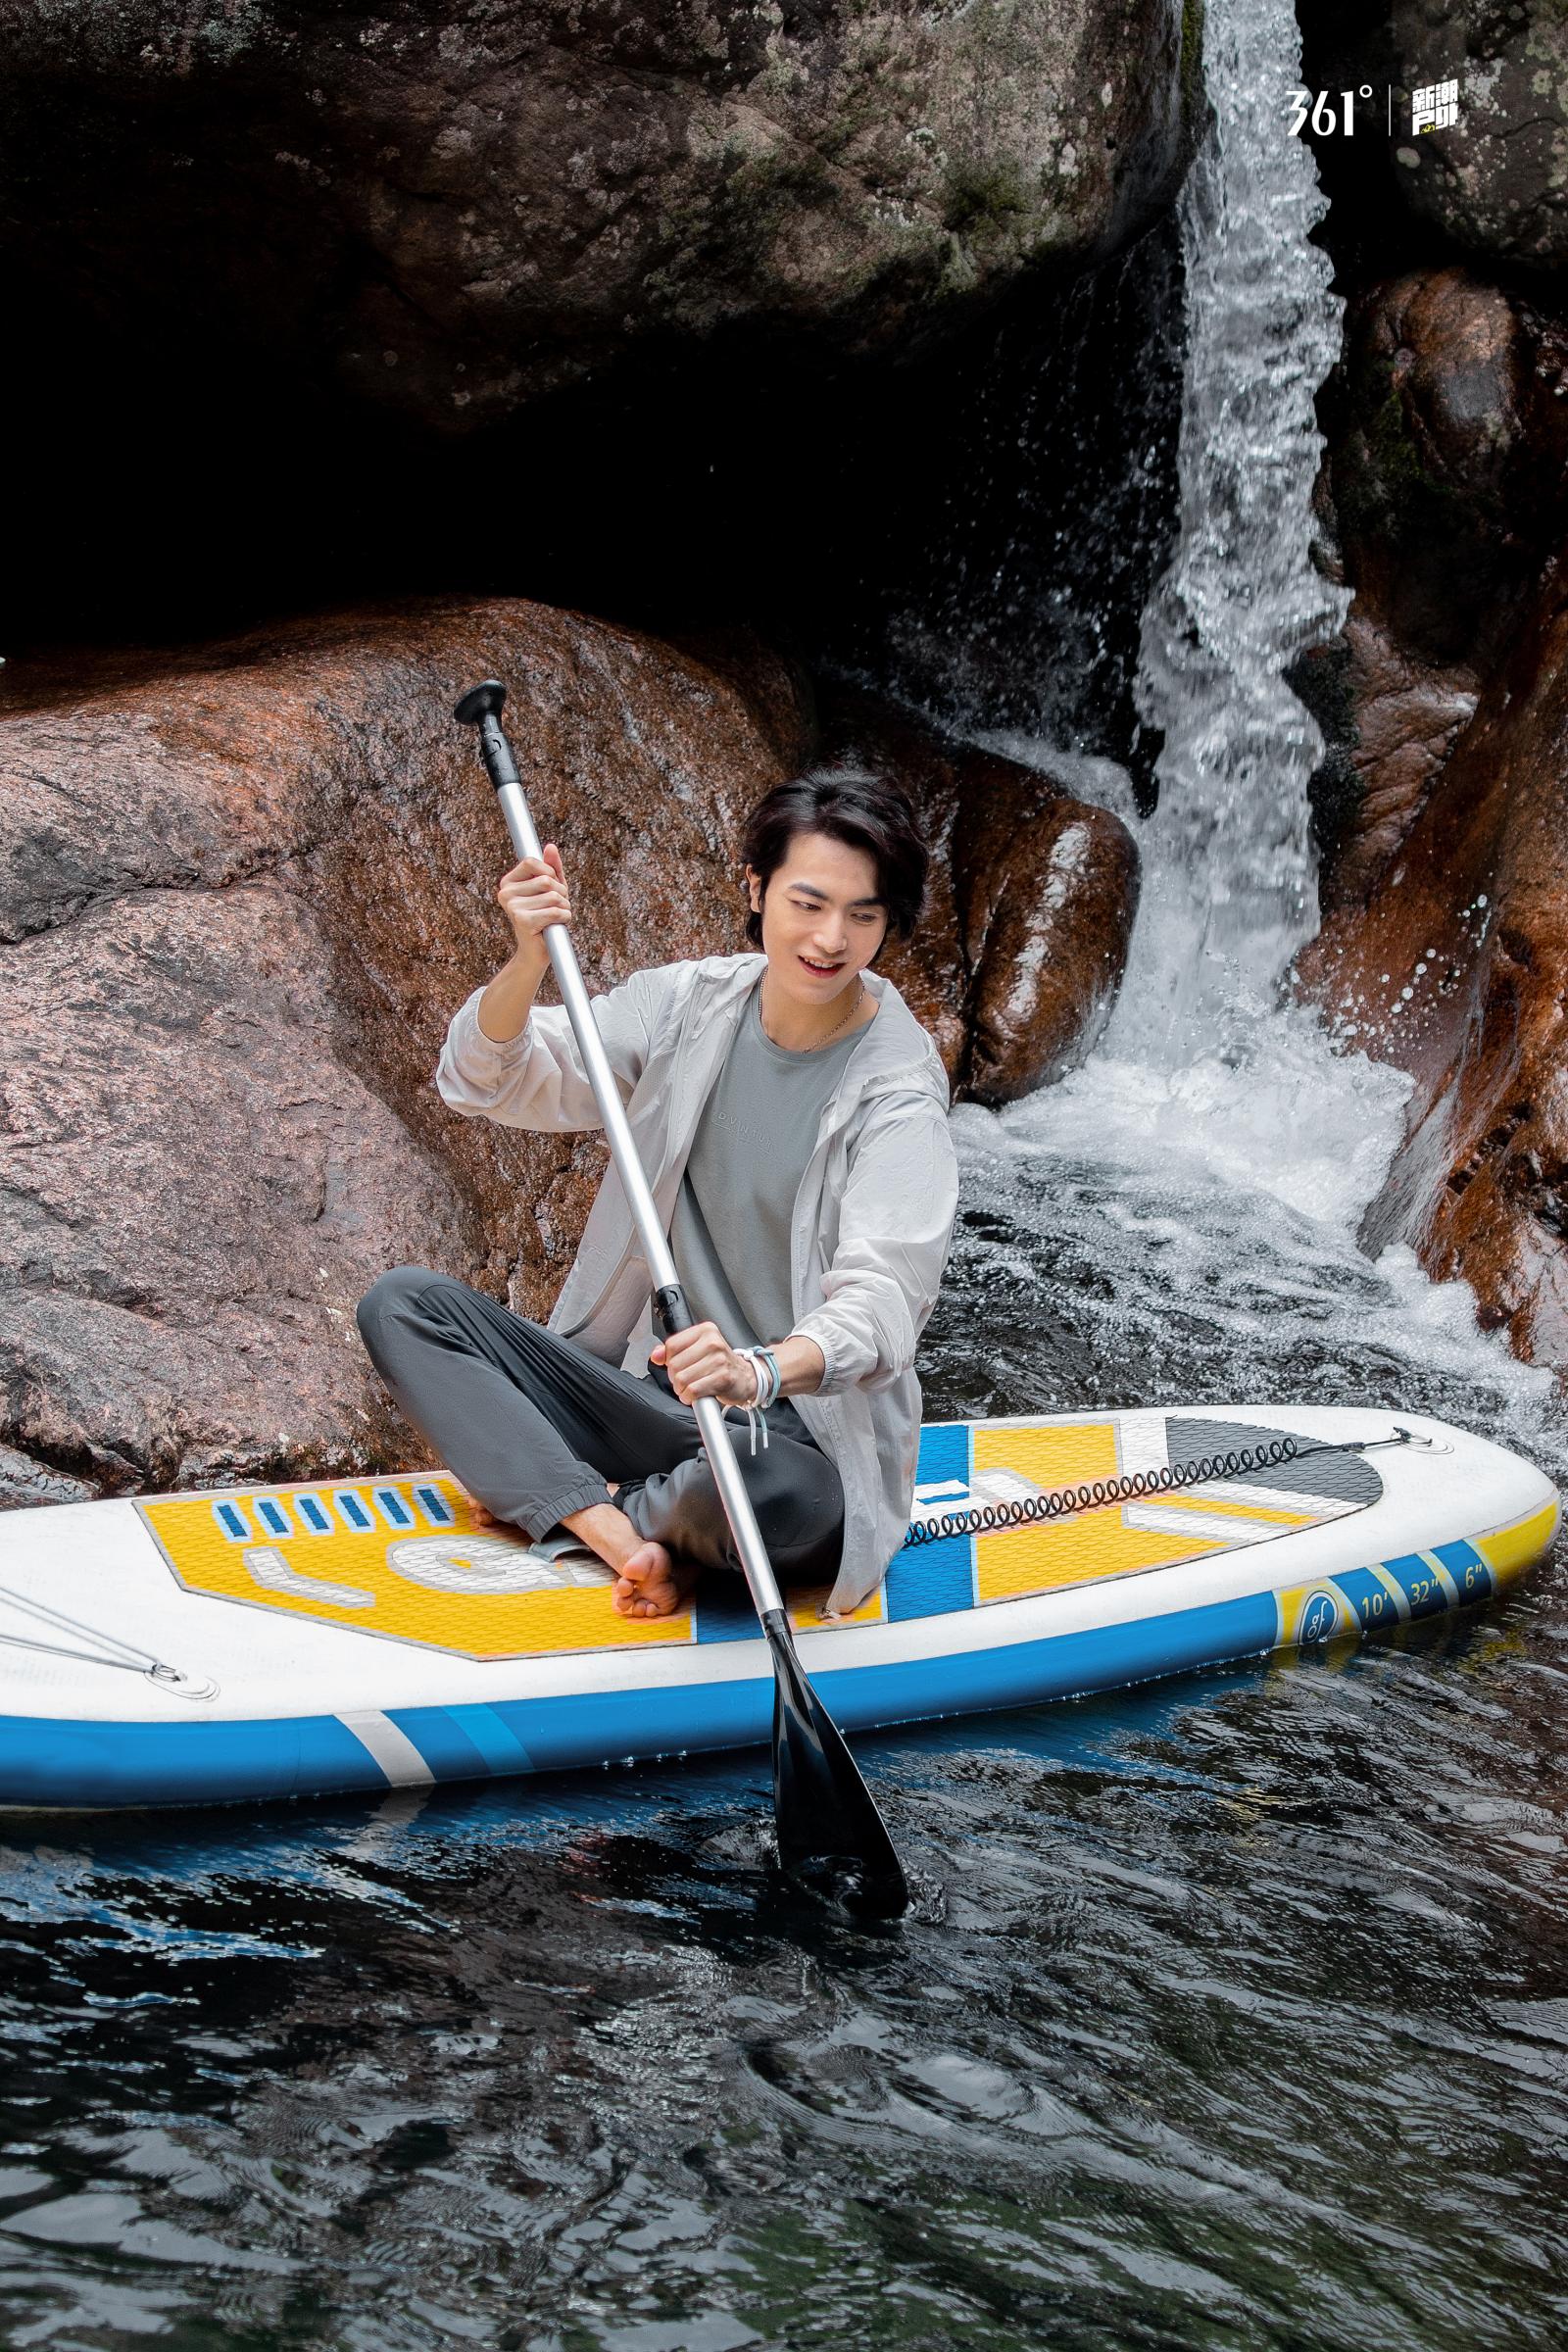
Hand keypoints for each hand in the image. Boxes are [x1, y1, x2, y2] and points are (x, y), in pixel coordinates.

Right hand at [497, 844, 569, 964]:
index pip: (532, 862)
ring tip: (554, 918)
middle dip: (561, 893)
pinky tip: (554, 926)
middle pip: (546, 880)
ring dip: (563, 908)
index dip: (550, 873)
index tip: (550, 888)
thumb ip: (551, 867)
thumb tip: (550, 847)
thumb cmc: (546, 917)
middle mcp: (505, 893)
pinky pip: (555, 911)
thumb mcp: (551, 888)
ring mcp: (512, 907)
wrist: (537, 952)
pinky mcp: (522, 921)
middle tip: (555, 906)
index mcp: (508, 882)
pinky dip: (563, 918)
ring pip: (553, 896)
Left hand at [651, 1325, 757, 1407]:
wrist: (745, 1377)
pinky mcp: (722, 1378)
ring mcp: (719, 1360)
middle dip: (675, 1377)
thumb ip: (673, 1351)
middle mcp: (713, 1342)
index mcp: (706, 1330)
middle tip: (686, 1380)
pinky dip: (689, 1397)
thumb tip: (656, 1355)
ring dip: (682, 1389)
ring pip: (682, 1379)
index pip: (672, 1345)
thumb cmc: (720, 1364)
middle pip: (675, 1364)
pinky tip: (695, 1395)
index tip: (677, 1366)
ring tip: (691, 1387)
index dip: (668, 1360)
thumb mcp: (697, 1350)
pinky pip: (693, 1391)